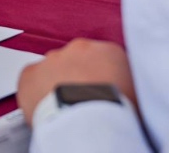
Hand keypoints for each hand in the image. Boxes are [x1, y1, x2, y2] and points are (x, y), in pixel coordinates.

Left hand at [18, 39, 136, 126]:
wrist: (88, 120)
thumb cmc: (115, 112)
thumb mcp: (137, 94)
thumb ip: (128, 84)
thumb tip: (127, 91)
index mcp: (109, 51)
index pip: (104, 59)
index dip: (101, 78)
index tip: (100, 92)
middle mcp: (80, 49)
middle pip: (77, 61)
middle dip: (78, 78)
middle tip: (82, 101)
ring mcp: (54, 59)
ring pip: (53, 70)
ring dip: (57, 84)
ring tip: (64, 108)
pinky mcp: (31, 73)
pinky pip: (31, 80)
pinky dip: (35, 92)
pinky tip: (45, 108)